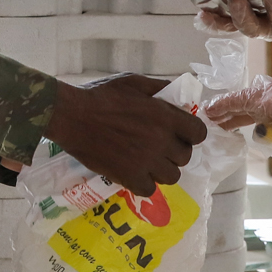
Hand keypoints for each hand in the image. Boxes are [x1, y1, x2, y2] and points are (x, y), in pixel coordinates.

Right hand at [47, 75, 206, 197]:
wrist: (72, 116)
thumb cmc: (101, 96)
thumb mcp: (133, 82)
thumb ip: (159, 88)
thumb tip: (180, 97)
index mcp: (165, 117)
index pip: (199, 134)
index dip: (191, 134)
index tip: (180, 133)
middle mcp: (161, 141)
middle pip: (185, 157)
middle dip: (174, 151)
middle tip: (159, 146)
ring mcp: (146, 162)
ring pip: (172, 176)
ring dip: (162, 169)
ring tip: (148, 162)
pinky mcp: (130, 177)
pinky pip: (150, 189)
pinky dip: (144, 183)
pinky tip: (135, 173)